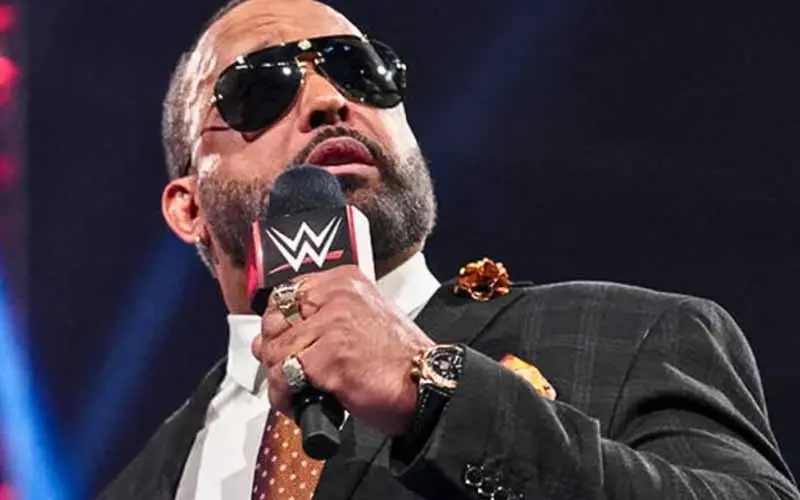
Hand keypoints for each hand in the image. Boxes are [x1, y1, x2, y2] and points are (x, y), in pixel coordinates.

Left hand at [252, 265, 434, 435]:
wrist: (427, 385)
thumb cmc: (397, 359)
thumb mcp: (359, 322)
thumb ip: (316, 324)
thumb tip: (263, 341)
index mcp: (344, 282)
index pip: (285, 295)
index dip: (278, 325)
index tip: (285, 344)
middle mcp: (337, 296)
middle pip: (275, 322)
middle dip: (274, 353)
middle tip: (290, 373)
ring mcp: (333, 324)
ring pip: (276, 351)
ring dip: (279, 379)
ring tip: (296, 392)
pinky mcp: (330, 356)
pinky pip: (285, 377)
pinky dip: (286, 396)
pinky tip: (301, 402)